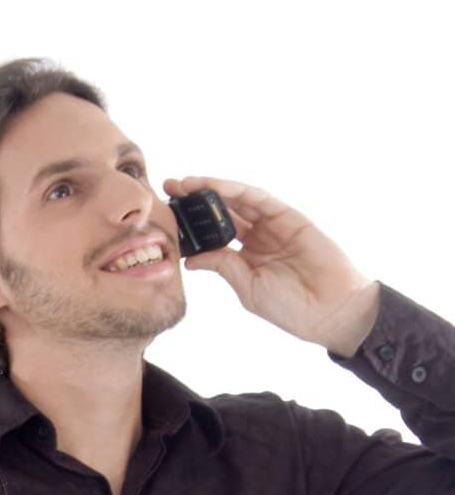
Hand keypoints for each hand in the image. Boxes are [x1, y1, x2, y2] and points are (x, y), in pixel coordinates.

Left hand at [163, 174, 379, 353]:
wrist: (330, 311)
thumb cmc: (291, 306)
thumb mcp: (247, 287)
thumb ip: (222, 266)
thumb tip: (189, 257)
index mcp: (246, 256)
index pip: (214, 234)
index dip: (191, 223)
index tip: (166, 216)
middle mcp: (258, 237)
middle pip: (222, 211)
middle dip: (195, 199)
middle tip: (168, 187)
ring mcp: (273, 225)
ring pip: (237, 200)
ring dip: (211, 188)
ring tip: (185, 183)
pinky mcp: (289, 216)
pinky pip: (259, 198)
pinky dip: (236, 190)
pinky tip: (214, 187)